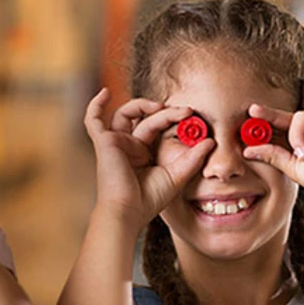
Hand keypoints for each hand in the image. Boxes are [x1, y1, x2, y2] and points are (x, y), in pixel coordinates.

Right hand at [85, 89, 214, 226]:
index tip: (191, 116)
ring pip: (125, 113)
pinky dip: (95, 105)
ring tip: (161, 105)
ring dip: (142, 104)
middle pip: (145, 118)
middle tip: (185, 111)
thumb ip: (192, 159)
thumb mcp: (176, 177)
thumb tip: (210, 141)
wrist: (128, 212)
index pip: (157, 127)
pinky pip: (93, 119)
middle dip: (166, 112)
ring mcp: (115, 143)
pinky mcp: (104, 142)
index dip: (173, 118)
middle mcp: (128, 146)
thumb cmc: (148, 201)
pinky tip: (105, 92)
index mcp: (142, 153)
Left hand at [242, 100, 303, 207]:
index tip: (251, 114)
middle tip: (252, 110)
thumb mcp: (292, 167)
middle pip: (287, 117)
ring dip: (298, 136)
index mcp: (302, 142)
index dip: (267, 121)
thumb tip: (246, 149)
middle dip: (269, 114)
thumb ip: (272, 155)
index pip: (282, 128)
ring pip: (298, 117)